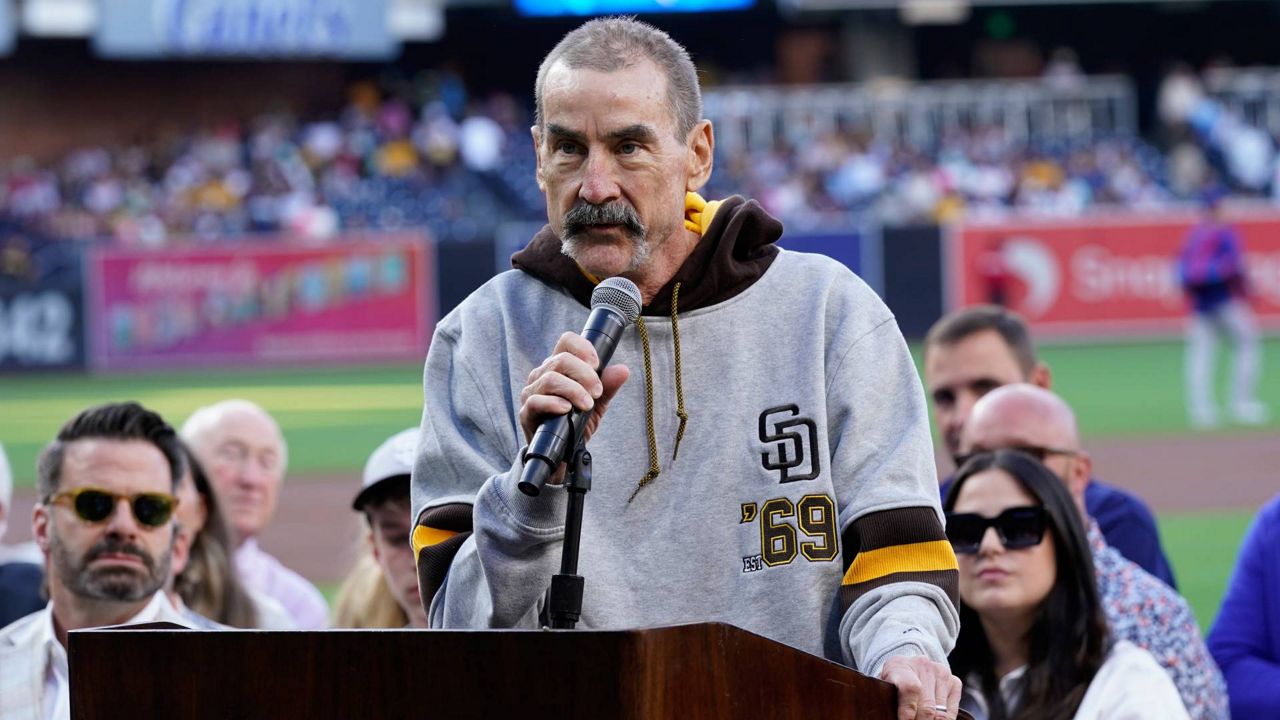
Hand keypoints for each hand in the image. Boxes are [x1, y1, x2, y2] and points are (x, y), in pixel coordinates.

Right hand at [518, 331, 629, 482]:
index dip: (583, 348)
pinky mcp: (526, 413)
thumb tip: (623, 370)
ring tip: (587, 405)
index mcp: (559, 366)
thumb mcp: (597, 404)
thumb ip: (608, 386)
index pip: (566, 341)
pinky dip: (554, 403)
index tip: (597, 364)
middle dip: (585, 374)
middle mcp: (542, 375)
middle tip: (597, 392)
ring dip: (574, 390)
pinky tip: (567, 409)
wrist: (563, 454)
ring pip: (550, 379)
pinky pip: (535, 401)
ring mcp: (531, 393)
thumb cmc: (577, 423)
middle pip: (561, 359)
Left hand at [879, 655, 961, 719]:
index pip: (910, 688)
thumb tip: (892, 716)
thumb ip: (888, 700)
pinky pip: (951, 712)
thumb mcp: (884, 689)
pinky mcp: (954, 682)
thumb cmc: (892, 685)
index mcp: (899, 666)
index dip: (908, 709)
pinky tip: (932, 719)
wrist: (908, 668)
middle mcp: (923, 665)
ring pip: (941, 712)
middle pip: (927, 706)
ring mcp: (941, 673)